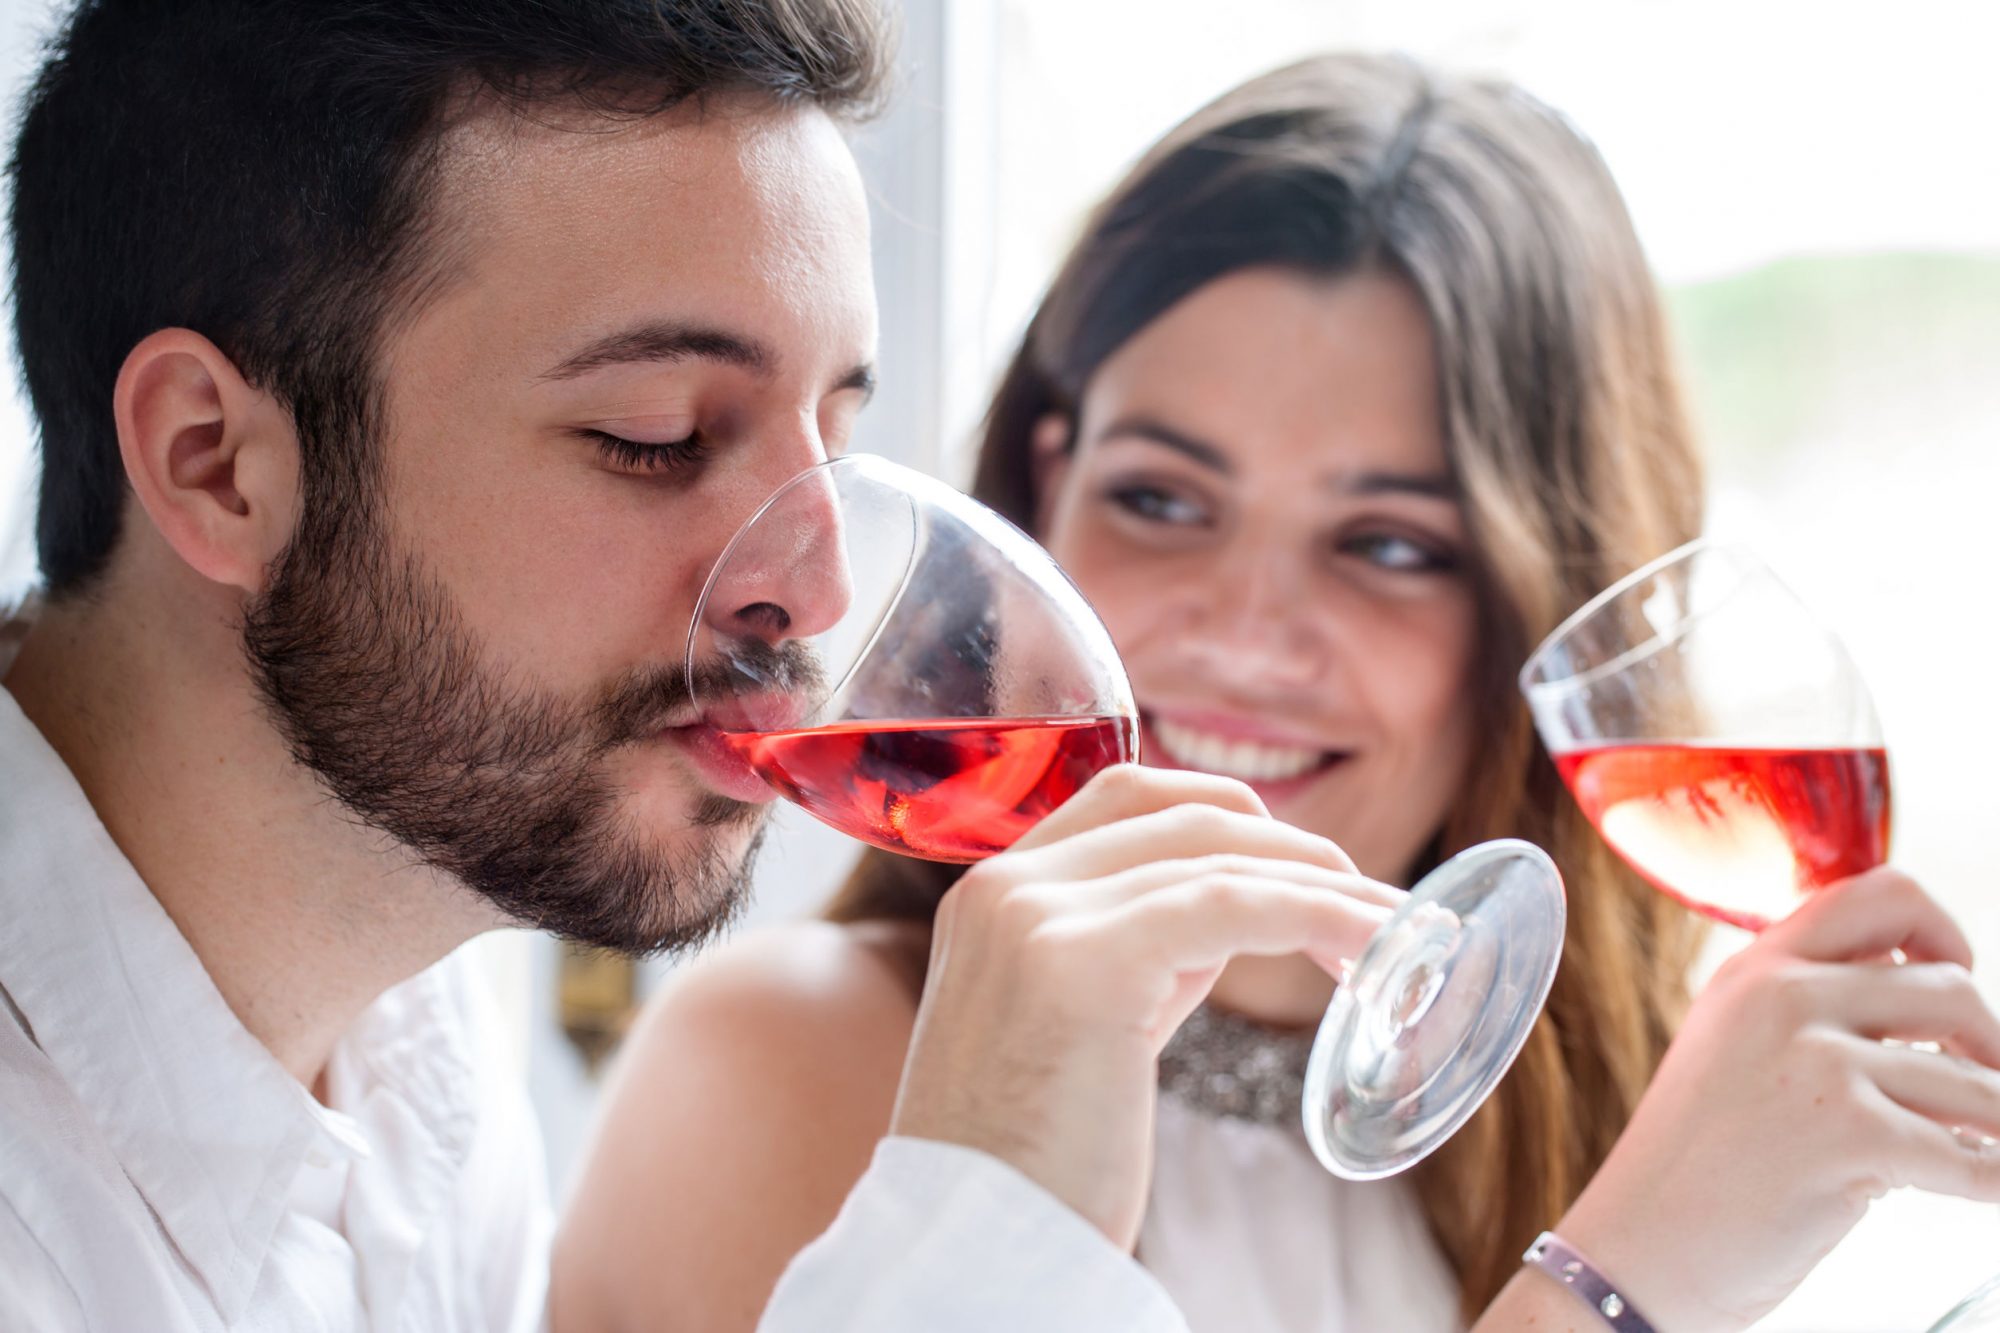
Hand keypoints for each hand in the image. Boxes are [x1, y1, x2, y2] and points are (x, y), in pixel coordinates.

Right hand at [887, 763, 1401, 1247]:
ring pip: (1217, 856)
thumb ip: (1137, 952)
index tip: (1301, 864)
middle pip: (1179, 813)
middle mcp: (1004, 887)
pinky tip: (1376, 944)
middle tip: (1368, 906)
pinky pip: (1233, 905)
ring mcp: (1037, 916)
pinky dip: (1320, 914)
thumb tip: (1233, 909)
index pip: (1124, 795)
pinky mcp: (1085, 964)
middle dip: (1289, 848)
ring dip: (1326, 884)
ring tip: (1396, 932)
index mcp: (989, 893)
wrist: (975, 1246)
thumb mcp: (1077, 1025)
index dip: (1226, 814)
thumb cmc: (1033, 1163)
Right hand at [1556, 868, 1999, 1331]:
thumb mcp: (1730, 1045)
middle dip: (1991, 1045)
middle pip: (1953, 987)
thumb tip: (1918, 988)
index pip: (1879, 893)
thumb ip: (1805, 1004)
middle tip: (1983, 1086)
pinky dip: (1997, 1181)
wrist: (1637, 1250)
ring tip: (1980, 1152)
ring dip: (1996, 1124)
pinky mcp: (1851, 1135)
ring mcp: (1818, 1064)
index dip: (1942, 929)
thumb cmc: (1691, 1166)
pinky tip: (1986, 1188)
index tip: (1955, 971)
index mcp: (1756, 969)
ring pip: (1978, 1082)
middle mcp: (1784, 999)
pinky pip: (1978, 1160)